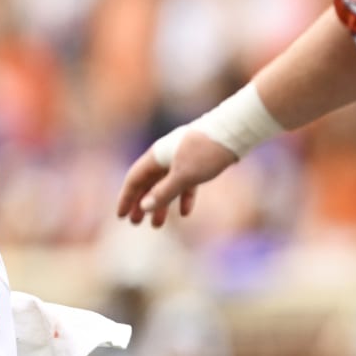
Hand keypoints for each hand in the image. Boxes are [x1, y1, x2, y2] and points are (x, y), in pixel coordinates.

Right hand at [115, 128, 238, 226]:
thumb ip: (163, 192)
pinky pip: (184, 184)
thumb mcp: (184, 175)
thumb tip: (144, 207)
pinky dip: (182, 198)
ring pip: (165, 186)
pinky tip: (184, 213)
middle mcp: (165, 158)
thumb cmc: (206, 152)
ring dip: (160, 204)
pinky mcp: (197, 163)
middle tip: (135, 222)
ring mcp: (181, 160)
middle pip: (147, 184)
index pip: (134, 180)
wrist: (235, 131)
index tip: (121, 216)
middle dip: (140, 204)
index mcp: (156, 157)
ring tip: (156, 224)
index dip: (126, 199)